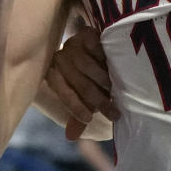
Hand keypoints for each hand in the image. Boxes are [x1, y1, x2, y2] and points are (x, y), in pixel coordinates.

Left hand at [46, 25, 118, 139]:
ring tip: (115, 89)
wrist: (101, 50)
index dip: (75, 107)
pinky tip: (115, 67)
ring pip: (85, 65)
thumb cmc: (92, 79)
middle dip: (96, 100)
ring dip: (102, 80)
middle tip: (113, 114)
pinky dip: (105, 59)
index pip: (62, 91)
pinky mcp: (86, 33)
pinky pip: (95, 48)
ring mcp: (73, 44)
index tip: (89, 119)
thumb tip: (70, 136)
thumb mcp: (86, 98)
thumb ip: (79, 113)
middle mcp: (61, 58)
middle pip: (78, 82)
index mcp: (55, 74)